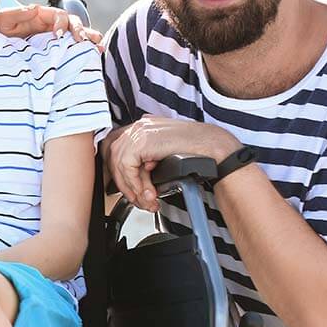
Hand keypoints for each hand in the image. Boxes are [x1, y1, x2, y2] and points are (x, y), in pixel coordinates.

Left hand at [0, 4, 103, 48]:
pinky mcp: (56, 52)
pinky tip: (93, 58)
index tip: (59, 36)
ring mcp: (55, 39)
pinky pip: (72, 51)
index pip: (59, 16)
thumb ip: (17, 14)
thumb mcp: (3, 21)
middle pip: (73, 24)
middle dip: (81, 31)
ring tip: (97, 48)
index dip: (62, 24)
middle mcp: (52, 26)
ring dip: (89, 40)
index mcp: (42, 16)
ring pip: (77, 37)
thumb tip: (35, 8)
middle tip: (85, 42)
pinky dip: (83, 53)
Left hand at [105, 116, 239, 211]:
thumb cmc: (194, 152)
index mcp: (142, 126)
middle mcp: (138, 126)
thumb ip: (146, 162)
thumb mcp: (163, 155)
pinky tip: (150, 193)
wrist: (213, 148)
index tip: (123, 187)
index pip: (114, 146)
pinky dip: (136, 184)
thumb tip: (132, 181)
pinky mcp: (143, 140)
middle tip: (137, 200)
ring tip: (148, 200)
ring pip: (119, 164)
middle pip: (113, 156)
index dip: (114, 169)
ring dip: (132, 188)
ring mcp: (140, 131)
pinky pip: (128, 167)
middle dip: (123, 183)